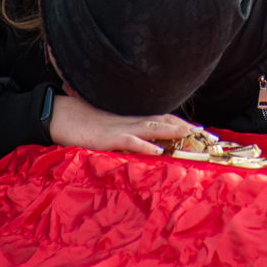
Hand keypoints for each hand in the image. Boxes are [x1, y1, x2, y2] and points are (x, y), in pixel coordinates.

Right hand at [49, 93, 196, 153]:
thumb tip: (139, 139)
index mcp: (130, 118)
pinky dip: (145, 146)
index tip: (200, 128)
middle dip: (186, 127)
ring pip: (151, 127)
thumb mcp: (107, 126)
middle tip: (208, 134)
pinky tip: (158, 151)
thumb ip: (124, 131)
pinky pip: (129, 141)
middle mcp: (129, 120)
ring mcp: (119, 127)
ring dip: (173, 131)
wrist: (58, 114)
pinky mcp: (107, 138)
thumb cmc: (81, 121)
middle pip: (163, 121)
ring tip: (191, 134)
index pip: (161, 118)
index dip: (181, 122)